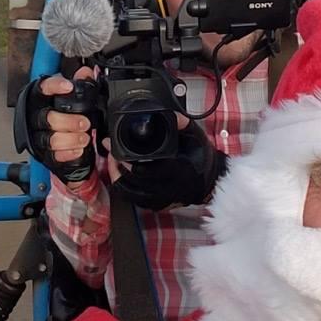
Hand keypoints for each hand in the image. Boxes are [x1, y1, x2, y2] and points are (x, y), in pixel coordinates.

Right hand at [13, 68, 95, 186]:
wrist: (59, 138)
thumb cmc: (63, 113)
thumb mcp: (71, 96)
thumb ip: (79, 83)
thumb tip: (87, 73)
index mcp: (41, 99)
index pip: (42, 88)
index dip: (54, 86)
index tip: (68, 87)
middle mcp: (36, 117)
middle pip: (48, 118)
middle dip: (69, 121)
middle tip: (84, 123)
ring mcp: (38, 137)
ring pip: (51, 139)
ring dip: (70, 139)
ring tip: (84, 137)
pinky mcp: (44, 154)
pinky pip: (54, 155)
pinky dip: (68, 153)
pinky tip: (78, 150)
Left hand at [108, 120, 227, 210]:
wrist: (210, 180)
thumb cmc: (202, 158)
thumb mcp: (195, 136)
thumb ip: (183, 124)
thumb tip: (173, 115)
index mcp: (178, 172)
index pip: (148, 171)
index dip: (129, 162)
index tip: (116, 149)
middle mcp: (168, 189)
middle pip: (133, 182)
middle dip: (117, 165)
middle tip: (110, 149)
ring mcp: (161, 200)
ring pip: (130, 193)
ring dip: (117, 176)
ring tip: (112, 159)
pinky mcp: (156, 205)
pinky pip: (133, 199)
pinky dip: (123, 186)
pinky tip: (119, 173)